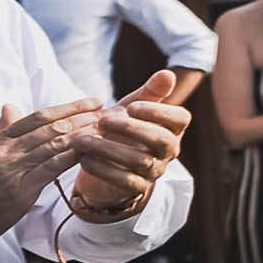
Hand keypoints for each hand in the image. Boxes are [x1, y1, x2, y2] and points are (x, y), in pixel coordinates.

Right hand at [0, 97, 102, 262]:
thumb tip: (10, 108)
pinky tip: (92, 153)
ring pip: (54, 145)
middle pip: (50, 127)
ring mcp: (10, 170)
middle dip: (83, 117)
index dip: (67, 108)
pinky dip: (74, 158)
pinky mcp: (18, 192)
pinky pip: (52, 169)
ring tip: (108, 129)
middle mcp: (3, 151)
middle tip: (110, 110)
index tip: (90, 102)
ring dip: (85, 135)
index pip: (35, 117)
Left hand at [69, 70, 192, 214]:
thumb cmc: (123, 128)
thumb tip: (167, 74)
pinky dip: (103, 170)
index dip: (160, 112)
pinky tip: (84, 159)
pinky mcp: (138, 188)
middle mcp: (169, 151)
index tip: (132, 107)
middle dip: (133, 130)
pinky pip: (125, 181)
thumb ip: (150, 92)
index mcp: (172, 128)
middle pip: (162, 141)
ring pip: (140, 162)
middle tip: (104, 121)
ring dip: (109, 150)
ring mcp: (155, 171)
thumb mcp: (134, 108)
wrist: (107, 161)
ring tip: (82, 140)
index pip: (180, 119)